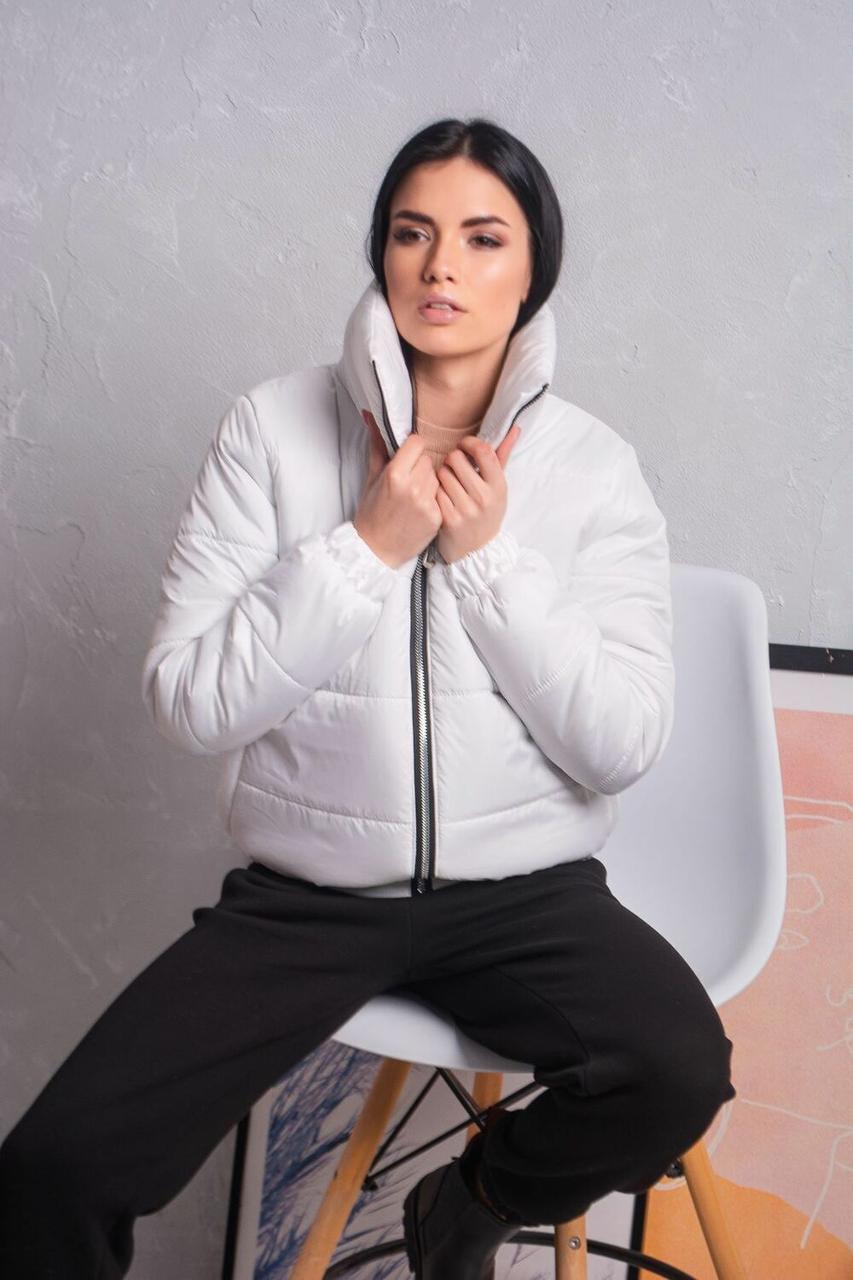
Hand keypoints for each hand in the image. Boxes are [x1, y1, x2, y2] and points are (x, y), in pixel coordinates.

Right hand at [353, 410, 441, 567]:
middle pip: (429, 459)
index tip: (407, 458)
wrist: (376, 549)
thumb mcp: (371, 478)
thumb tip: (371, 416)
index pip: (417, 443)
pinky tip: (421, 508)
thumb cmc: (372, 513)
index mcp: (394, 474)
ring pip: (438, 476)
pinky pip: (441, 494)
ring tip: (414, 495)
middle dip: (420, 466)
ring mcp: (426, 503)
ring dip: (429, 481)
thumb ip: (377, 446)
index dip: (412, 450)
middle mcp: (412, 487)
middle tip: (408, 481)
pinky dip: (434, 498)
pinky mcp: (437, 516)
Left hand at [435, 425, 521, 564]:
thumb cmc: (487, 512)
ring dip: (441, 475)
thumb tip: (514, 428)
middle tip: (453, 467)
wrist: (477, 550)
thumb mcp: (498, 487)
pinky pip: (434, 491)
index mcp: (499, 486)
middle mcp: (484, 498)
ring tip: (448, 483)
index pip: (483, 451)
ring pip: (442, 474)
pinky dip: (434, 490)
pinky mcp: (448, 519)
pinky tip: (441, 496)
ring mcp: (466, 509)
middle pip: (456, 459)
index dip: (469, 443)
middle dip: (451, 459)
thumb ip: (503, 456)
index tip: (464, 447)